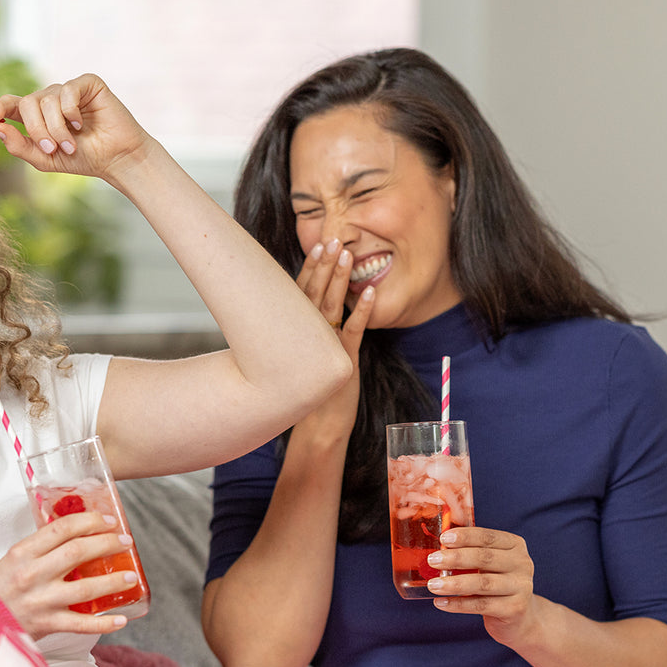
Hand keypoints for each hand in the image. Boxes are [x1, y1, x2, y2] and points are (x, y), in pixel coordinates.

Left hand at [0, 74, 150, 184]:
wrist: (116, 159)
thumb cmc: (84, 159)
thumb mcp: (46, 159)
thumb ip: (20, 146)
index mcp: (38, 116)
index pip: (11, 103)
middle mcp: (50, 100)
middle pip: (28, 103)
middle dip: (37, 129)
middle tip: (52, 149)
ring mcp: (68, 90)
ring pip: (47, 100)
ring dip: (57, 128)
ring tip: (72, 144)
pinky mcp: (87, 84)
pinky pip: (67, 91)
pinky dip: (71, 112)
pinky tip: (81, 124)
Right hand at [0, 510, 138, 636]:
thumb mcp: (13, 561)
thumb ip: (41, 549)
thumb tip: (79, 534)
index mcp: (22, 553)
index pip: (62, 529)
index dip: (90, 521)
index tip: (108, 521)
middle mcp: (32, 574)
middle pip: (78, 552)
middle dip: (108, 544)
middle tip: (125, 542)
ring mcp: (41, 601)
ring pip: (86, 588)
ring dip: (113, 581)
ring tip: (130, 576)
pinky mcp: (46, 625)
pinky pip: (82, 624)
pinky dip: (104, 623)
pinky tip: (122, 618)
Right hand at [293, 239, 375, 437]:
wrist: (318, 427)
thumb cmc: (312, 391)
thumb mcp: (307, 357)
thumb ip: (308, 333)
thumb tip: (313, 308)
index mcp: (297, 335)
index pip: (301, 294)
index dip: (311, 268)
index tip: (318, 245)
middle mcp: (307, 339)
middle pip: (313, 294)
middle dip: (324, 265)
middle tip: (331, 239)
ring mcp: (325, 349)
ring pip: (330, 307)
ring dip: (339, 279)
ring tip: (347, 254)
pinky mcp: (343, 361)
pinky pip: (353, 331)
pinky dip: (361, 311)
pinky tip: (369, 292)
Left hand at [426, 526, 537, 642]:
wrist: (518, 616)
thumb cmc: (494, 580)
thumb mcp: (486, 559)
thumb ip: (469, 541)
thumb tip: (449, 521)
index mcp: (514, 545)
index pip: (488, 537)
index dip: (465, 536)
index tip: (443, 539)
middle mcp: (522, 563)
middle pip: (485, 558)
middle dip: (456, 558)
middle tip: (432, 560)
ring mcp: (521, 587)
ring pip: (483, 583)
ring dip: (454, 584)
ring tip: (432, 585)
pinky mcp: (515, 609)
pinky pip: (481, 605)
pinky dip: (458, 604)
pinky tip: (440, 602)